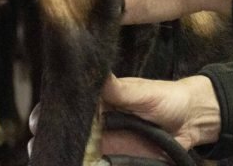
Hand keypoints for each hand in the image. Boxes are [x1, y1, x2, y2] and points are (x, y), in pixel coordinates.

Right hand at [29, 74, 221, 161]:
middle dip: (50, 137)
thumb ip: (121, 89)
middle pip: (67, 131)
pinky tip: (73, 163)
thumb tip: (101, 74)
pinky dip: (82, 164)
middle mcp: (99, 123)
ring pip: (76, 150)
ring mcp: (105, 143)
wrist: (192, 120)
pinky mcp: (115, 159)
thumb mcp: (144, 92)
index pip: (69, 105)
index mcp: (102, 101)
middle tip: (40, 142)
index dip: (51, 111)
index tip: (40, 118)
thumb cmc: (168, 98)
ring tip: (52, 156)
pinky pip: (93, 164)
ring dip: (62, 154)